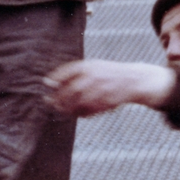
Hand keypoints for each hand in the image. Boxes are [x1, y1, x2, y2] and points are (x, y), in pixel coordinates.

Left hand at [44, 59, 173, 115]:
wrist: (132, 80)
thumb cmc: (106, 73)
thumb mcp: (92, 66)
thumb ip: (71, 73)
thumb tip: (47, 82)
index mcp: (89, 66)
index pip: (67, 71)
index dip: (55, 78)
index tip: (46, 84)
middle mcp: (94, 77)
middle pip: (70, 90)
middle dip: (58, 98)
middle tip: (50, 102)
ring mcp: (101, 90)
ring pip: (79, 104)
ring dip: (68, 109)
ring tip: (62, 110)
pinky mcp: (106, 102)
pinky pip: (89, 111)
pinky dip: (81, 114)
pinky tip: (78, 113)